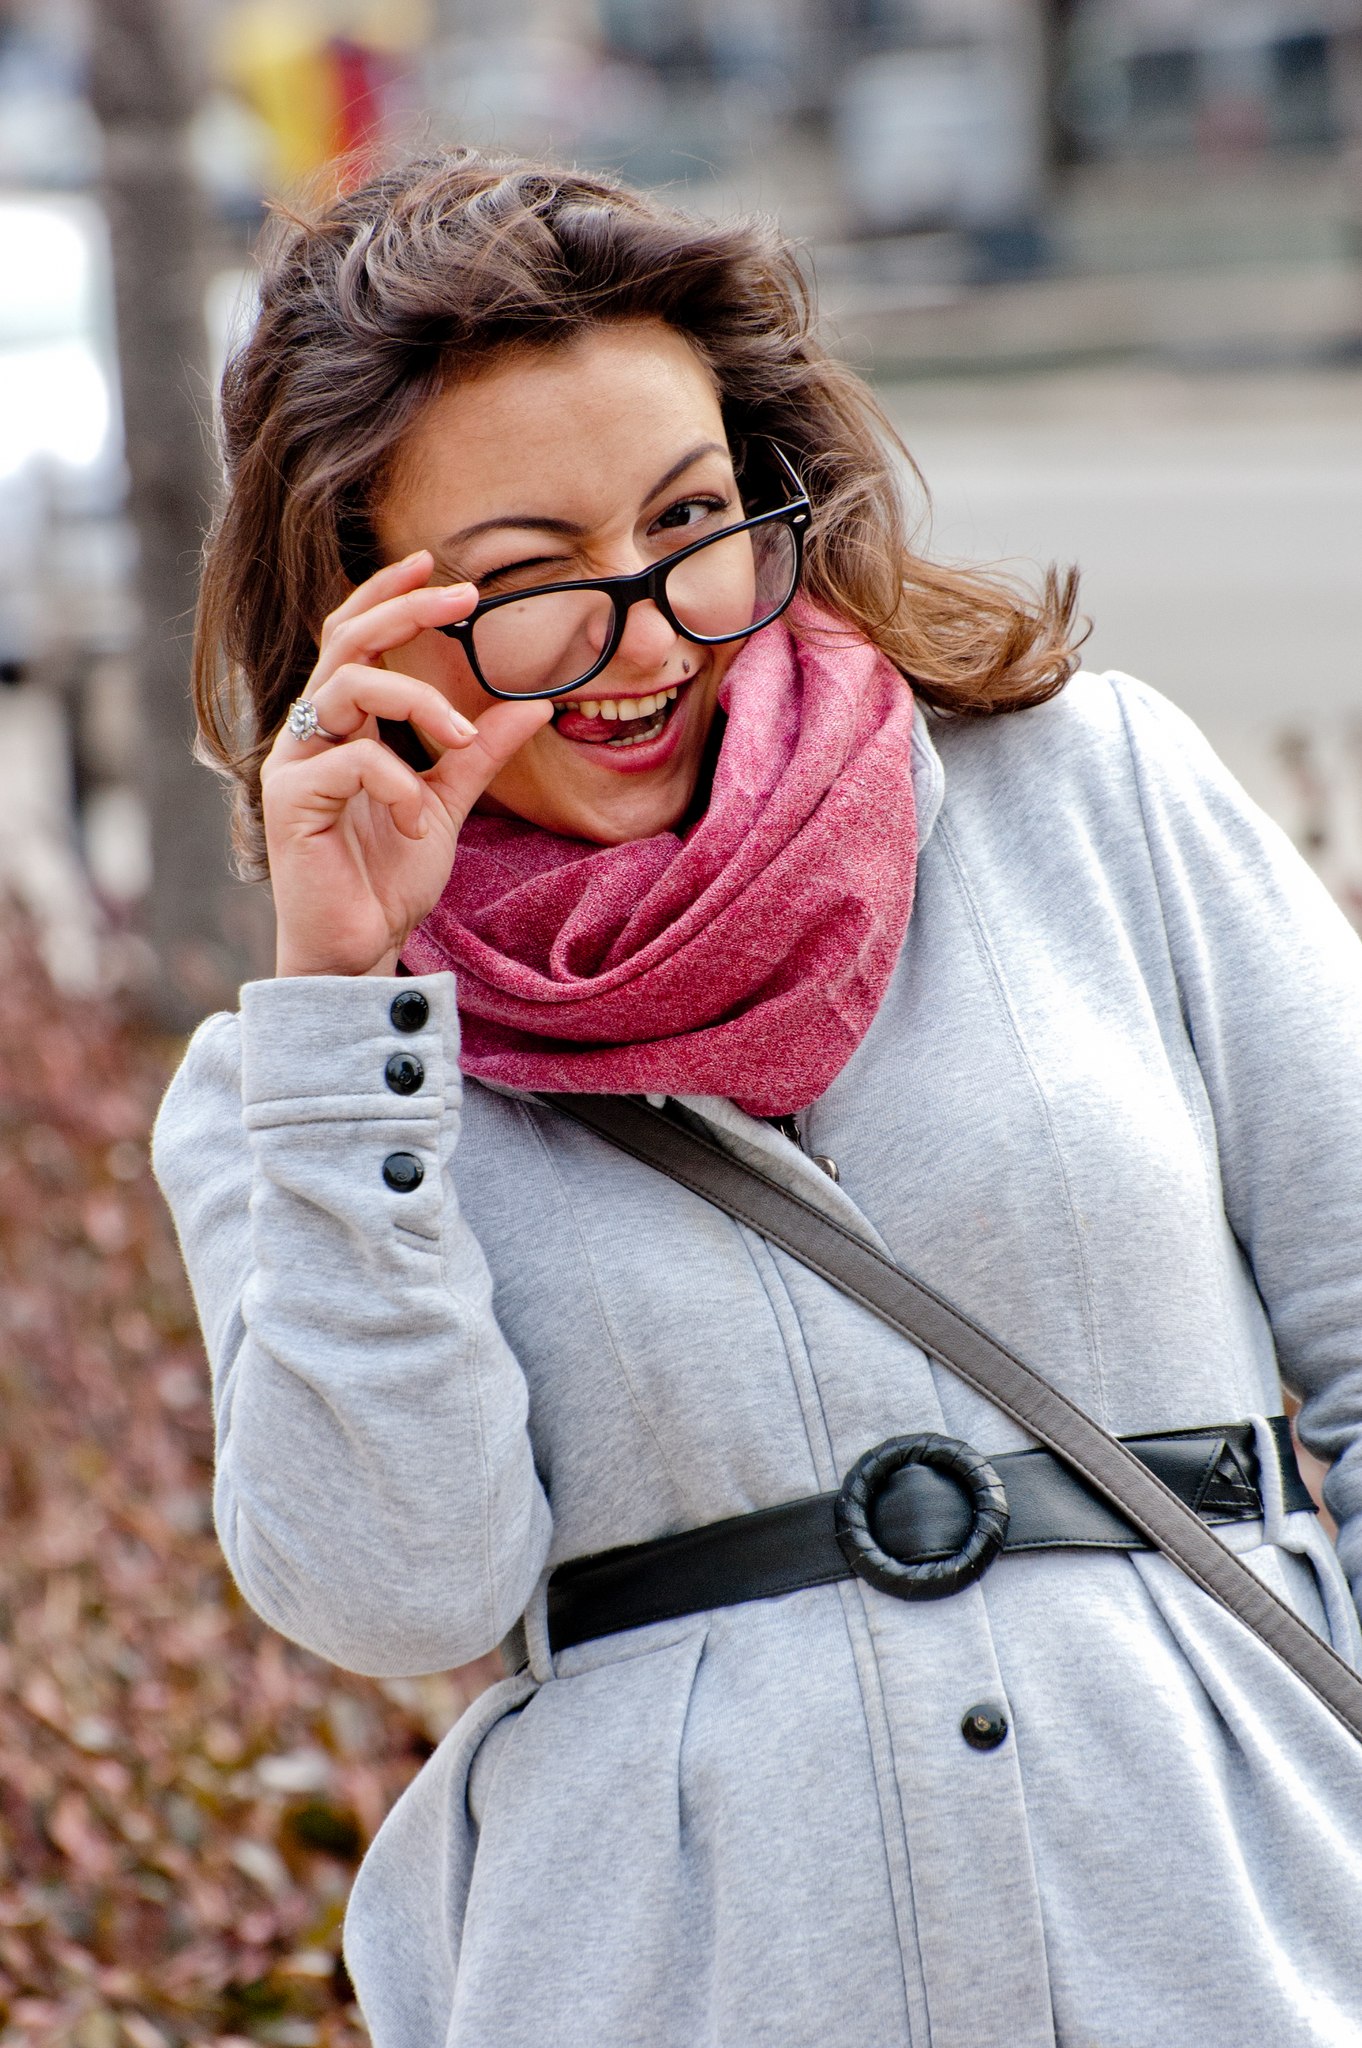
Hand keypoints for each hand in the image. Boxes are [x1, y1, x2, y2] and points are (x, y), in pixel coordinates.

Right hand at [261, 551, 551, 977]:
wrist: (356, 949)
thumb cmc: (387, 880)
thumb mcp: (447, 805)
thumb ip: (479, 753)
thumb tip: (535, 703)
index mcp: (339, 728)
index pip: (353, 638)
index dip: (388, 596)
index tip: (437, 565)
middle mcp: (308, 734)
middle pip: (346, 641)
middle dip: (406, 610)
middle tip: (464, 596)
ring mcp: (293, 764)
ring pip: (350, 688)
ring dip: (419, 703)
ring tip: (461, 740)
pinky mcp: (290, 801)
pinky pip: (353, 762)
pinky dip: (398, 785)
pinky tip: (412, 822)